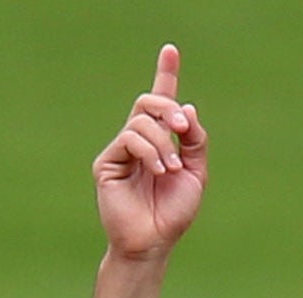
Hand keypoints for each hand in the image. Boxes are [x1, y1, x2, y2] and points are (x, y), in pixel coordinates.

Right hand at [94, 46, 206, 260]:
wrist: (154, 242)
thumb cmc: (173, 213)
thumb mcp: (195, 172)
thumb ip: (194, 140)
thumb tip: (187, 108)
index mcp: (161, 141)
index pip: (162, 102)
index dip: (166, 74)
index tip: (171, 50)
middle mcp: (139, 141)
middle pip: (148, 102)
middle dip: (168, 107)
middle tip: (183, 127)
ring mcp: (121, 151)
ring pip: (141, 121)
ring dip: (163, 141)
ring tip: (170, 169)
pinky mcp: (106, 163)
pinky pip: (129, 139)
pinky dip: (150, 151)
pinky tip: (158, 171)